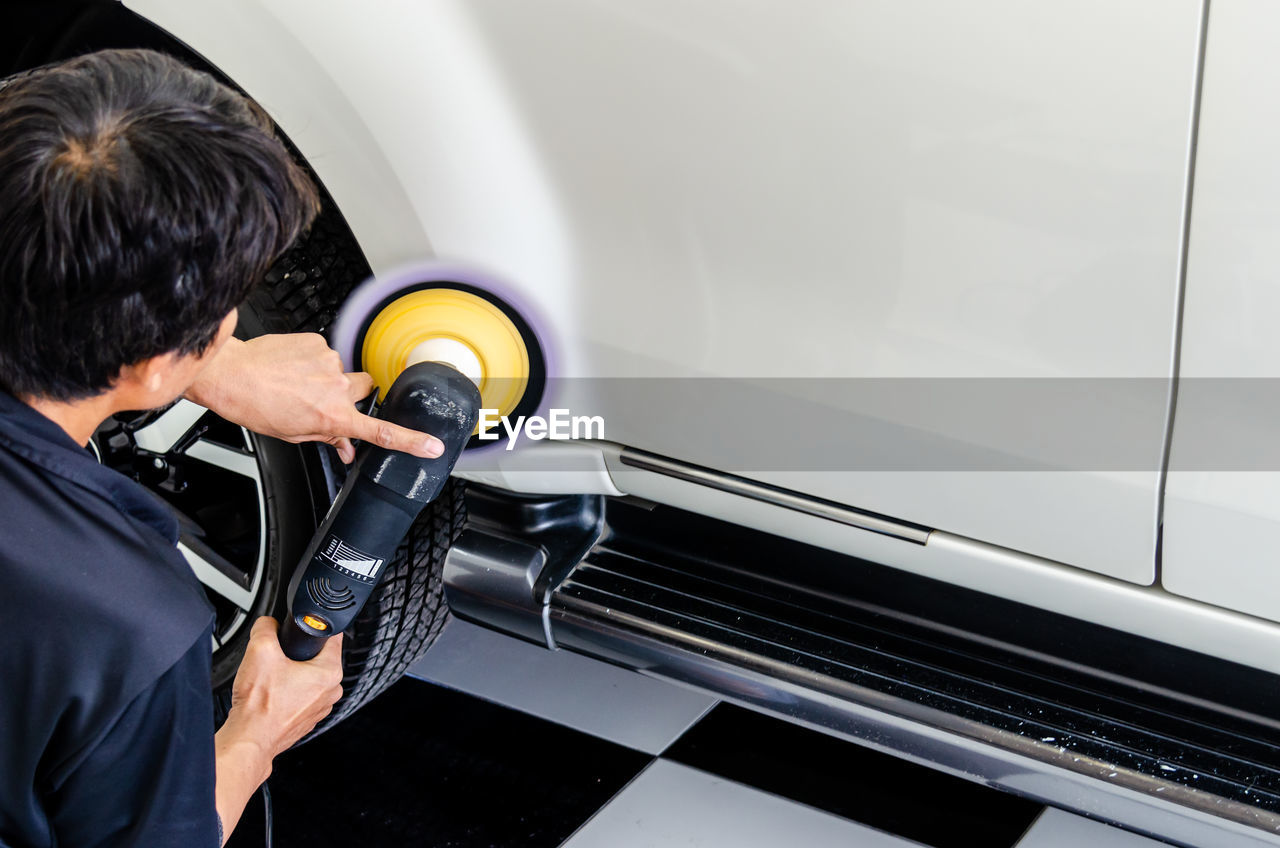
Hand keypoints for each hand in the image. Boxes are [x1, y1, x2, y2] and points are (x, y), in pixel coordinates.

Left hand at [186, 333, 443, 462]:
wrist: (230, 373)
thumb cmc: (255, 405)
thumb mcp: (293, 434)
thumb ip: (326, 438)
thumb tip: (344, 448)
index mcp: (333, 418)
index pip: (382, 433)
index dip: (412, 442)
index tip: (432, 446)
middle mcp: (337, 389)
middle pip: (365, 389)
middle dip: (352, 395)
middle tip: (325, 399)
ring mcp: (329, 362)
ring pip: (341, 371)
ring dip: (326, 377)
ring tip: (296, 382)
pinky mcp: (317, 342)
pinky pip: (323, 353)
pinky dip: (311, 361)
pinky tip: (290, 367)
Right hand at [223, 616, 344, 758]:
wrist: (250, 739)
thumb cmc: (259, 705)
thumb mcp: (259, 650)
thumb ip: (265, 627)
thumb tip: (268, 622)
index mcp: (330, 672)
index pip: (332, 636)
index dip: (315, 627)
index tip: (302, 628)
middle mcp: (331, 691)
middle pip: (318, 657)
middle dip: (298, 653)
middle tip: (278, 656)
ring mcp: (320, 707)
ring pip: (308, 677)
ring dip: (292, 673)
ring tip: (272, 678)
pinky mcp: (307, 718)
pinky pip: (300, 695)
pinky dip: (287, 692)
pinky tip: (272, 693)